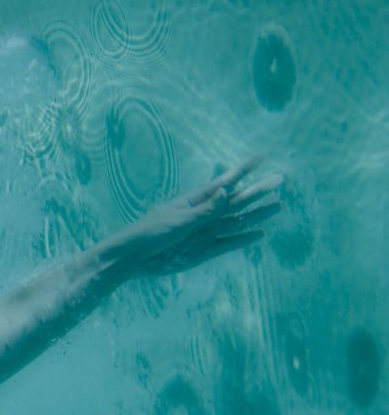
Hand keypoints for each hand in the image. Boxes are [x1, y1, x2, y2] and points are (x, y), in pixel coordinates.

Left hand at [103, 155, 282, 278]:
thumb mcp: (179, 220)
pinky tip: (259, 234)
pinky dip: (243, 239)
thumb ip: (205, 209)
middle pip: (236, 201)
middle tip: (280, 180)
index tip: (262, 156)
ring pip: (237, 222)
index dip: (243, 169)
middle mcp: (203, 215)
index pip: (224, 182)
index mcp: (195, 201)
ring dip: (257, 215)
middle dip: (258, 190)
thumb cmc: (151, 233)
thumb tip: (228, 190)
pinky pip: (227, 244)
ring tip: (278, 206)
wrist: (134, 259)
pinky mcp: (202, 252)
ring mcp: (204, 233)